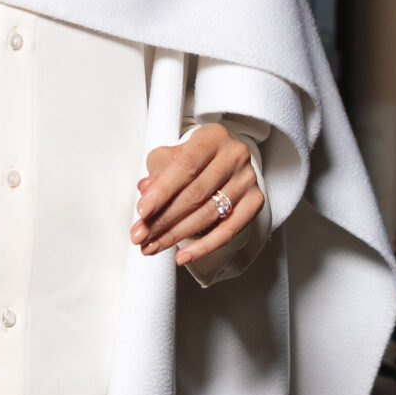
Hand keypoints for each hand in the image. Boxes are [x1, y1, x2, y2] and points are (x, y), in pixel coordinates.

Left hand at [132, 122, 263, 267]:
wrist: (224, 160)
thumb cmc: (192, 158)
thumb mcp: (170, 157)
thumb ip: (157, 172)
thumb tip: (145, 190)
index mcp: (212, 137)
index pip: (185, 166)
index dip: (162, 191)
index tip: (142, 213)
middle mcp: (234, 155)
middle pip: (195, 194)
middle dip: (163, 220)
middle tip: (140, 237)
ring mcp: (247, 179)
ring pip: (208, 214)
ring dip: (176, 235)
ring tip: (152, 247)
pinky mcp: (255, 201)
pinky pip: (229, 230)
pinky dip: (204, 246)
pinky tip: (182, 256)